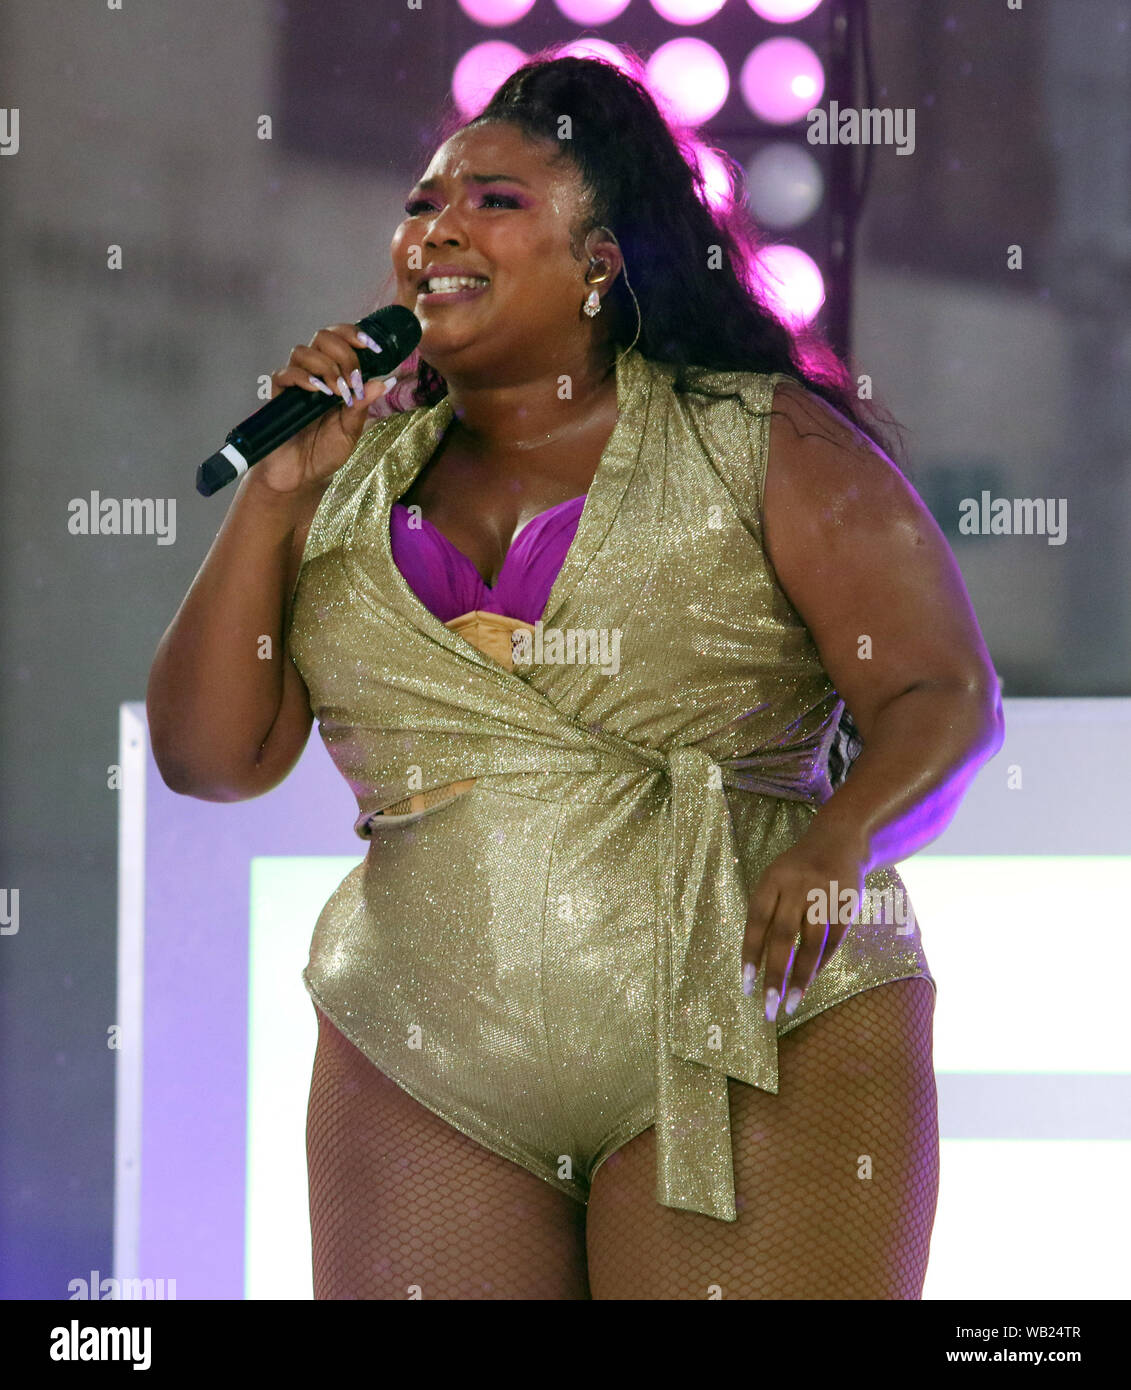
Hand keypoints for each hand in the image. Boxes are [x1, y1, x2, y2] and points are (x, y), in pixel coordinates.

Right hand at [253, 323, 395, 494]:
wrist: (302, 475)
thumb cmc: (326, 452)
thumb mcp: (351, 430)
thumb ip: (364, 405)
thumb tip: (386, 381)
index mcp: (336, 375)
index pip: (342, 339)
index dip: (356, 335)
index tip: (374, 348)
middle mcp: (315, 373)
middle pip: (323, 337)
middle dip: (344, 353)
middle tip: (353, 381)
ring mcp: (295, 383)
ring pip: (302, 351)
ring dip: (325, 366)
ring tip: (337, 392)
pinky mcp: (278, 396)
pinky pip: (284, 374)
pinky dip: (303, 378)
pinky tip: (318, 392)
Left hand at [741, 824, 868, 1023]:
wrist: (839, 841)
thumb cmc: (797, 869)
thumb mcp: (775, 879)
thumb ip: (766, 912)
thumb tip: (756, 961)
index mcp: (773, 880)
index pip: (757, 921)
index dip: (751, 954)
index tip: (746, 985)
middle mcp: (798, 887)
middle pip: (783, 936)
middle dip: (774, 974)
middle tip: (768, 1006)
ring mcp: (825, 896)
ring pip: (811, 944)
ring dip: (801, 977)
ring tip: (791, 1003)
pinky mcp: (847, 906)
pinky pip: (833, 942)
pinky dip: (820, 964)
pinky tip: (809, 981)